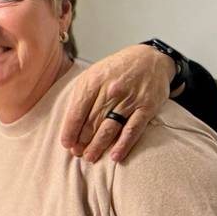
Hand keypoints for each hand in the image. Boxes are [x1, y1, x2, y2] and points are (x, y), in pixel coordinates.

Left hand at [58, 44, 173, 161]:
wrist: (150, 58)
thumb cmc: (117, 69)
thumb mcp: (95, 73)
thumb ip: (83, 94)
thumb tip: (70, 122)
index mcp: (94, 81)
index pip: (77, 110)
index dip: (70, 130)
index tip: (66, 143)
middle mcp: (111, 89)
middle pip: (92, 121)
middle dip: (82, 140)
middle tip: (77, 153)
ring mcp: (130, 99)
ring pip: (110, 127)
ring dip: (98, 145)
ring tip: (90, 157)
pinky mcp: (147, 107)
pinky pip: (133, 129)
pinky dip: (123, 144)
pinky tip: (115, 156)